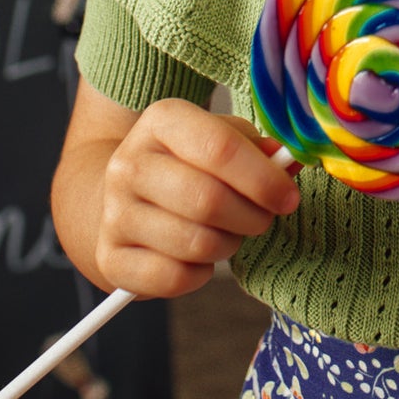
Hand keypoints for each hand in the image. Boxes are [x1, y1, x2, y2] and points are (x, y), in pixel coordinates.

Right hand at [95, 98, 299, 298]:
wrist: (122, 194)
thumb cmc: (189, 163)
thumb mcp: (221, 137)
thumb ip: (258, 148)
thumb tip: (286, 162)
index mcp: (162, 120)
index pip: (220, 148)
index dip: (263, 178)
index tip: (288, 197)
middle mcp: (129, 163)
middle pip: (207, 200)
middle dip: (251, 216)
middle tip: (263, 218)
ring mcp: (115, 212)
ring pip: (195, 243)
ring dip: (228, 244)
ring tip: (229, 232)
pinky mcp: (110, 258)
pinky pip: (174, 278)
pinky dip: (200, 274)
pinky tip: (199, 256)